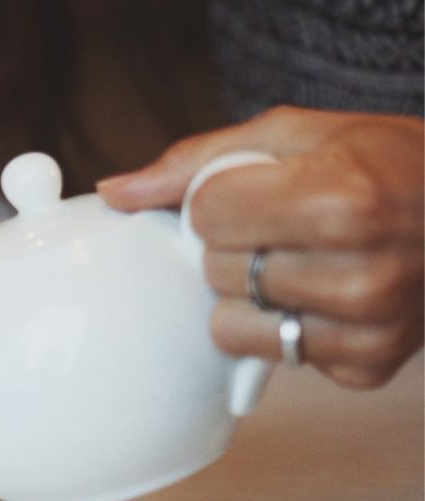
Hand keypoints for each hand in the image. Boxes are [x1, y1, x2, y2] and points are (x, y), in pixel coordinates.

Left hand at [97, 106, 423, 388]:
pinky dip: (285, 328)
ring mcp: (366, 328)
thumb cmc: (385, 162)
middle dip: (233, 246)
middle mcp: (357, 273)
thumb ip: (195, 162)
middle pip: (216, 272)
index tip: (255, 190)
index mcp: (339, 201)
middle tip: (286, 226)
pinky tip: (325, 296)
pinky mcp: (367, 366)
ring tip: (302, 263)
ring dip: (250, 295)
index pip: (205, 216)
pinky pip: (274, 356)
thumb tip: (116, 192)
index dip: (218, 199)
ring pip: (232, 326)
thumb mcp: (294, 133)